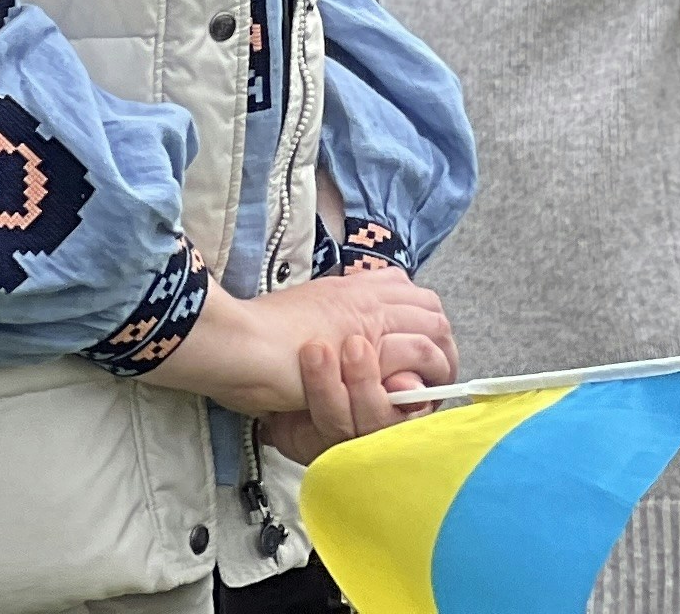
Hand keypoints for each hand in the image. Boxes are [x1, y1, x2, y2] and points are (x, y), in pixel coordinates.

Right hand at [150, 267, 454, 446]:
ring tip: (438, 387)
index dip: (424, 321)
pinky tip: (422, 394)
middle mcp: (367, 293)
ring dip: (442, 357)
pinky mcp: (368, 342)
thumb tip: (348, 346)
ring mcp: (370, 314)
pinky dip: (428, 372)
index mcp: (352, 286)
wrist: (236, 343)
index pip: (409, 291)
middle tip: (442, 373)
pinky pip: (416, 352)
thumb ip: (330, 328)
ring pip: (433, 326)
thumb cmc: (254, 337)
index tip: (426, 347)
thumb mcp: (300, 322)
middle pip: (431, 305)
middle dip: (443, 340)